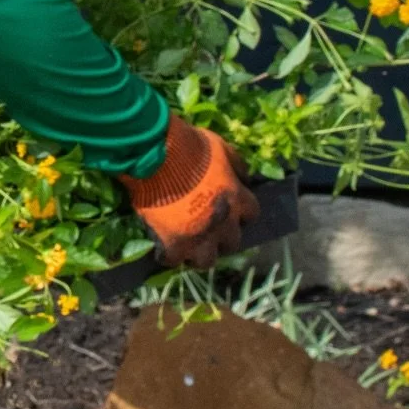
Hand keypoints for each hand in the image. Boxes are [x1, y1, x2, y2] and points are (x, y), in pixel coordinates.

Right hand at [119, 117, 260, 269]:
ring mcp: (198, 237)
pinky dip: (167, 253)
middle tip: (205, 227)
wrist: (157, 156)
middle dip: (220, 237)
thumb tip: (243, 178)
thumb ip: (235, 165)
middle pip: (231, 243)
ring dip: (197, 252)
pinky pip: (172, 259)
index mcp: (237, 200)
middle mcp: (223, 223)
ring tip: (184, 243)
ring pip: (206, 261)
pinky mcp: (172, 245)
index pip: (251, 215)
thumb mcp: (221, 147)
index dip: (239, 213)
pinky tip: (161, 243)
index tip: (229, 210)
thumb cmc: (190, 147)